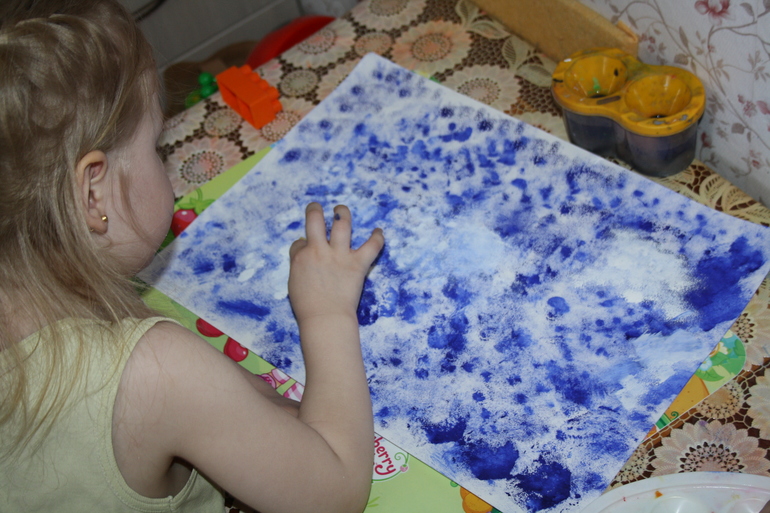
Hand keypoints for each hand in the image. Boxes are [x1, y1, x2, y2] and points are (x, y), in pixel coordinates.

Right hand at [288, 203, 383, 323]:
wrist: (325, 319)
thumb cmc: (307, 307)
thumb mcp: (293, 283)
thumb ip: (299, 266)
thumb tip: (304, 254)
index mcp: (300, 257)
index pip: (299, 242)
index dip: (302, 245)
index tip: (306, 250)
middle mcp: (319, 250)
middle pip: (314, 220)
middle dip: (314, 209)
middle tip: (316, 207)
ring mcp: (339, 255)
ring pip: (342, 224)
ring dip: (342, 213)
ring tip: (341, 210)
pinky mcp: (357, 264)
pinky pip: (372, 246)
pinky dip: (377, 238)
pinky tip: (379, 231)